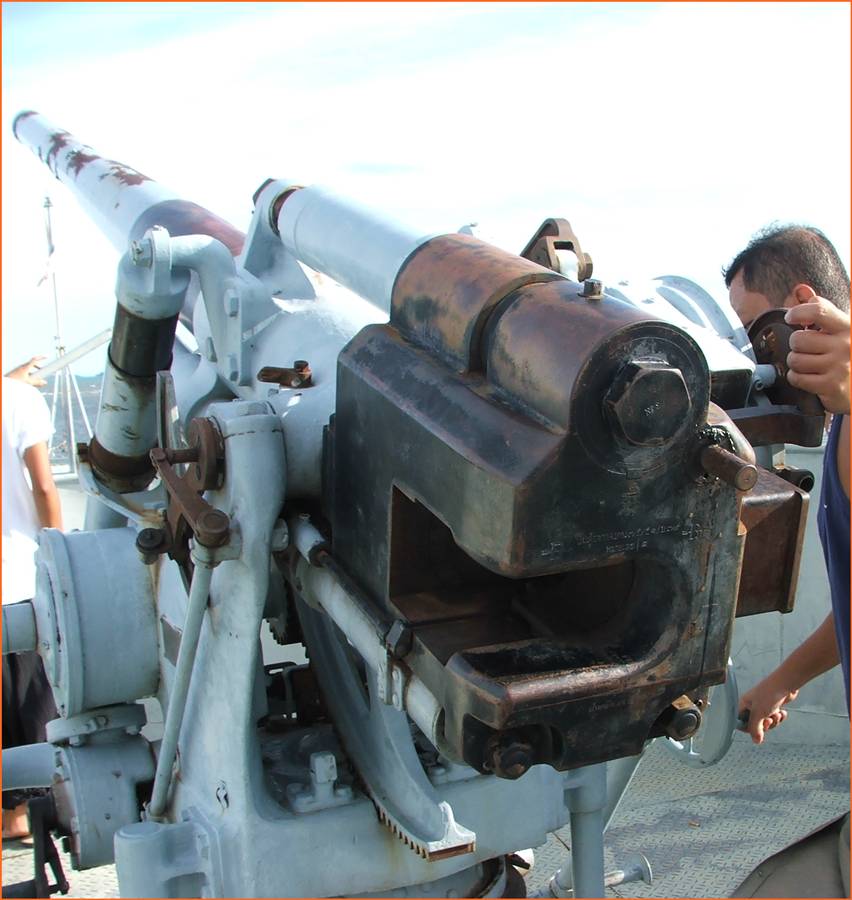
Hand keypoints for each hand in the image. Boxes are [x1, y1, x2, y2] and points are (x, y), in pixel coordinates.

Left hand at [5, 355, 47, 386]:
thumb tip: (44, 382)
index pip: (35, 359)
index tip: (47, 356)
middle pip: (32, 363)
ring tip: (35, 376)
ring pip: (28, 367)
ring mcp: (19, 368)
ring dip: (33, 370)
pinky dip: (29, 373)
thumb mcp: (28, 382)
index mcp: (26, 367)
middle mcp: (23, 366)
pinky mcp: (17, 371)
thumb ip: (37, 382)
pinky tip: (28, 379)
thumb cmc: (16, 380)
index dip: (42, 357)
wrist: (7, 381)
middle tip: (41, 369)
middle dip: (38, 366)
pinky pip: (25, 370)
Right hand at [738, 674, 799, 744]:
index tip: (756, 731)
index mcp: (743, 704)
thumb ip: (755, 728)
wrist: (785, 684)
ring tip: (777, 714)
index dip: (748, 729)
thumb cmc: (768, 694)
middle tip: (769, 720)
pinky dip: (779, 717)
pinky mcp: (773, 706)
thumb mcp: (759, 713)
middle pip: (755, 724)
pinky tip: (782, 712)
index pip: (740, 722)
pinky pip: (774, 717)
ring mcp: (762, 706)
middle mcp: (751, 705)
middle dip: (764, 725)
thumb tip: (756, 741)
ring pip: (766, 722)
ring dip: (773, 721)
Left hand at [785, 298, 849, 413]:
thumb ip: (821, 309)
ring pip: (795, 359)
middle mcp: (846, 345)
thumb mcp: (839, 329)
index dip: (798, 312)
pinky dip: (796, 378)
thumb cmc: (847, 355)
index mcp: (848, 327)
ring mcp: (840, 366)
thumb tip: (801, 289)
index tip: (790, 317)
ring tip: (808, 363)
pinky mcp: (832, 386)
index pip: (818, 311)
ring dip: (796, 362)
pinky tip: (808, 376)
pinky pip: (797, 378)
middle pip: (798, 339)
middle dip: (796, 345)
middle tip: (806, 349)